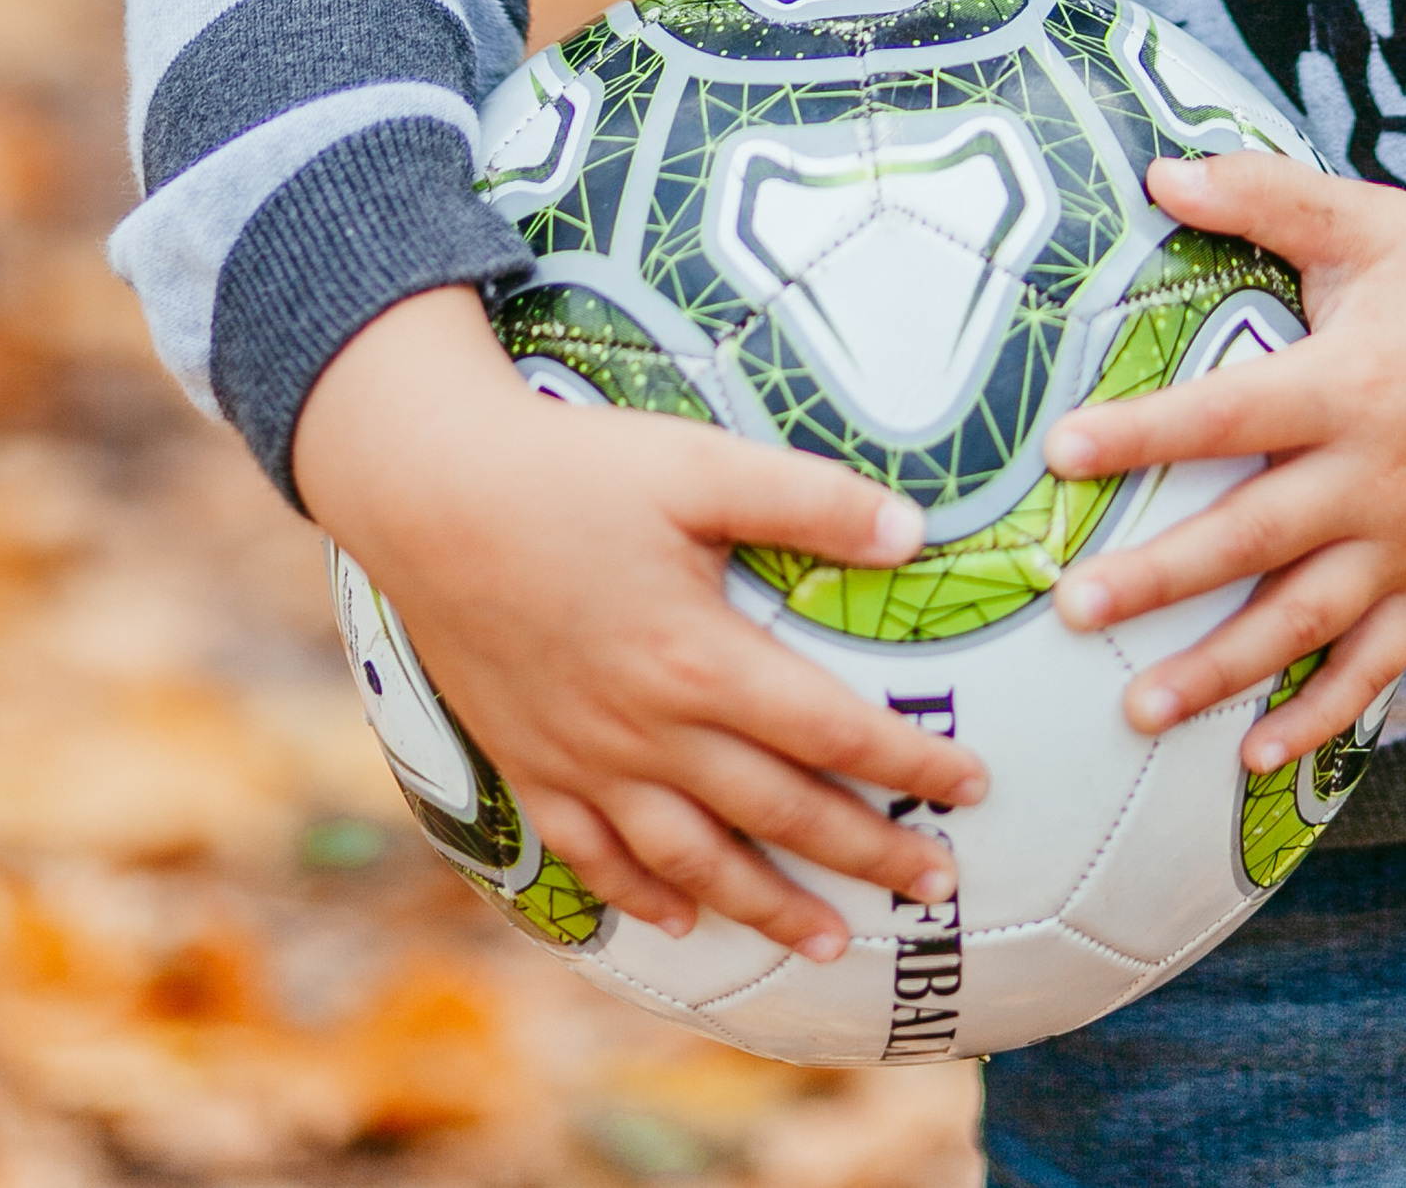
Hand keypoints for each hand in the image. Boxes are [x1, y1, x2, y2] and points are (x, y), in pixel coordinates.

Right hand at [293, 287, 986, 955]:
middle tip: (937, 887)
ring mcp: (583, 759)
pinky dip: (643, 897)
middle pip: (777, 811)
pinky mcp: (529, 764)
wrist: (432, 494)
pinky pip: (593, 857)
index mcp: (699, 658)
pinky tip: (680, 919)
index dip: (907, 762)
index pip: (830, 730)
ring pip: (691, 858)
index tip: (972, 784)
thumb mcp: (700, 463)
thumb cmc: (574, 469)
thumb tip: (914, 530)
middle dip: (866, 853)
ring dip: (767, 906)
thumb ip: (809, 498)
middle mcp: (647, 728)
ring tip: (832, 942)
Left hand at [1045, 154, 1405, 768]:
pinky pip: (1376, 667)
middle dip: (1159, 577)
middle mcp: (1376, 474)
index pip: (1228, 414)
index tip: (1062, 451)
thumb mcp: (1363, 218)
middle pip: (1253, 537)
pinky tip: (1256, 757)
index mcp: (1349, 380)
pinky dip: (1321, 718)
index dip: (1143, 432)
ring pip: (1305, 623)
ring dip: (1221, 671)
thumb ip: (1262, 192)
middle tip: (1072, 608)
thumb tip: (1160, 170)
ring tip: (1136, 710)